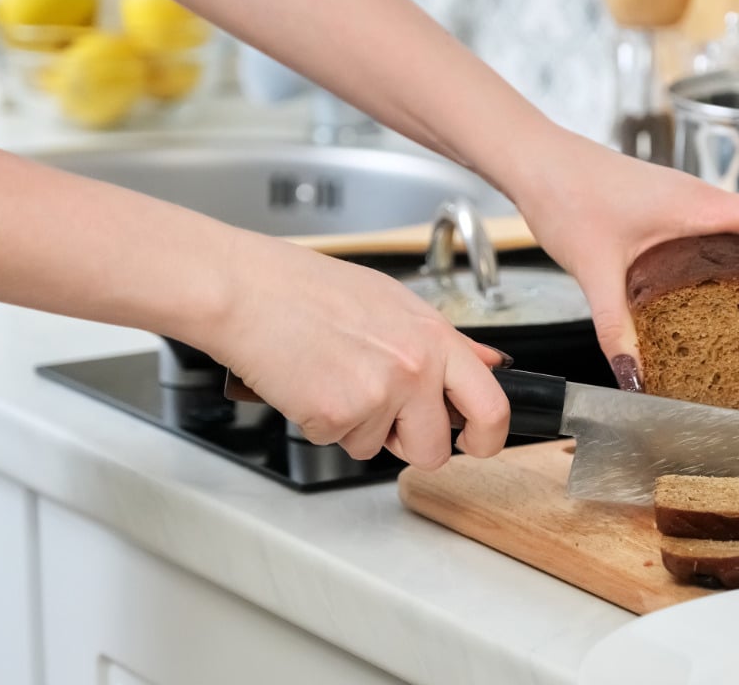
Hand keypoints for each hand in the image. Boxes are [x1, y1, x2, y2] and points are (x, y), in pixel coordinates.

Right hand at [191, 234, 509, 468]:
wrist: (246, 291)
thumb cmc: (304, 290)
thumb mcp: (389, 301)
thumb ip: (440, 341)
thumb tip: (485, 363)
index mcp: (432, 336)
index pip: (492, 402)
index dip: (488, 436)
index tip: (477, 442)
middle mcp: (414, 367)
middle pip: (437, 448)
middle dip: (414, 447)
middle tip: (385, 420)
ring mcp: (378, 394)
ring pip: (377, 447)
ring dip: (355, 427)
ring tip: (331, 377)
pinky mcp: (338, 416)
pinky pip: (338, 442)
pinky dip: (319, 422)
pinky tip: (308, 383)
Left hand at [507, 125, 738, 388]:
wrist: (534, 159)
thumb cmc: (564, 193)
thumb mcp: (593, 271)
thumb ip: (616, 328)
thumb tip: (636, 379)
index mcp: (699, 206)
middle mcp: (701, 199)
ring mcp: (686, 202)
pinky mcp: (667, 208)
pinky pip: (722, 230)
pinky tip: (723, 294)